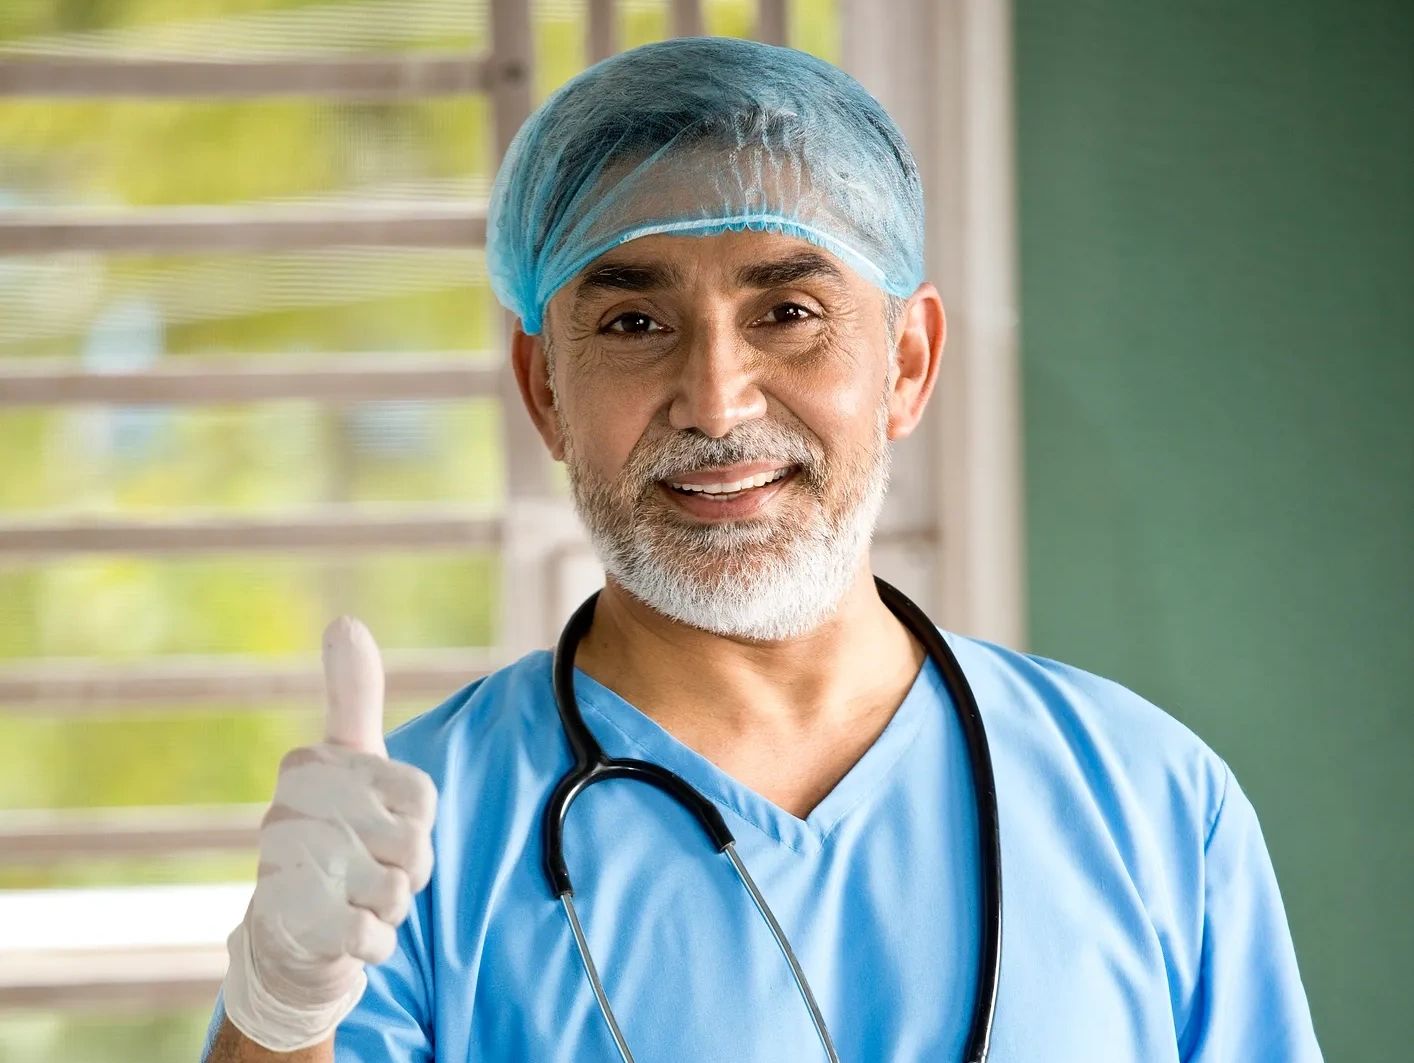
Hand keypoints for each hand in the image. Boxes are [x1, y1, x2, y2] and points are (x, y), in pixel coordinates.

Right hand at [221, 617, 437, 1051]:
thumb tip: (342, 621)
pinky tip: (347, 934)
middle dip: (410, 870)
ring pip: (399, 892)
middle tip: (372, 870)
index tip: (387, 826)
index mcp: (311, 766)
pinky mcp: (294, 927)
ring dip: (392, 907)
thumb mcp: (346, 757)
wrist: (286, 930)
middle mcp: (290, 811)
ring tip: (356, 899)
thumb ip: (351, 694)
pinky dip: (374, 942)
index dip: (419, 823)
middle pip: (415, 846)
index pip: (421, 796)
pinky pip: (373, 935)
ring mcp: (289, 871)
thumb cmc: (329, 832)